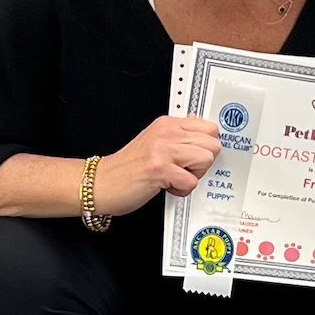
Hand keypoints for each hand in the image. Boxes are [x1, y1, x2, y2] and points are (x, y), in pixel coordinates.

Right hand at [94, 116, 219, 215]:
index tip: (196, 158)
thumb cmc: (127, 169)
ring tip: (174, 178)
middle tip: (183, 170)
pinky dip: (182, 190)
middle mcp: (166, 133)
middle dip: (202, 163)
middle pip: (213, 144)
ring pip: (206, 159)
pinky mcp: (160, 169)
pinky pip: (191, 181)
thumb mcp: (155, 143)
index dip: (206, 147)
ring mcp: (163, 149)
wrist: (101, 183)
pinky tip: (166, 187)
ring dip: (194, 175)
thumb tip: (206, 142)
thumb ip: (178, 139)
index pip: (210, 127)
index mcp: (167, 124)